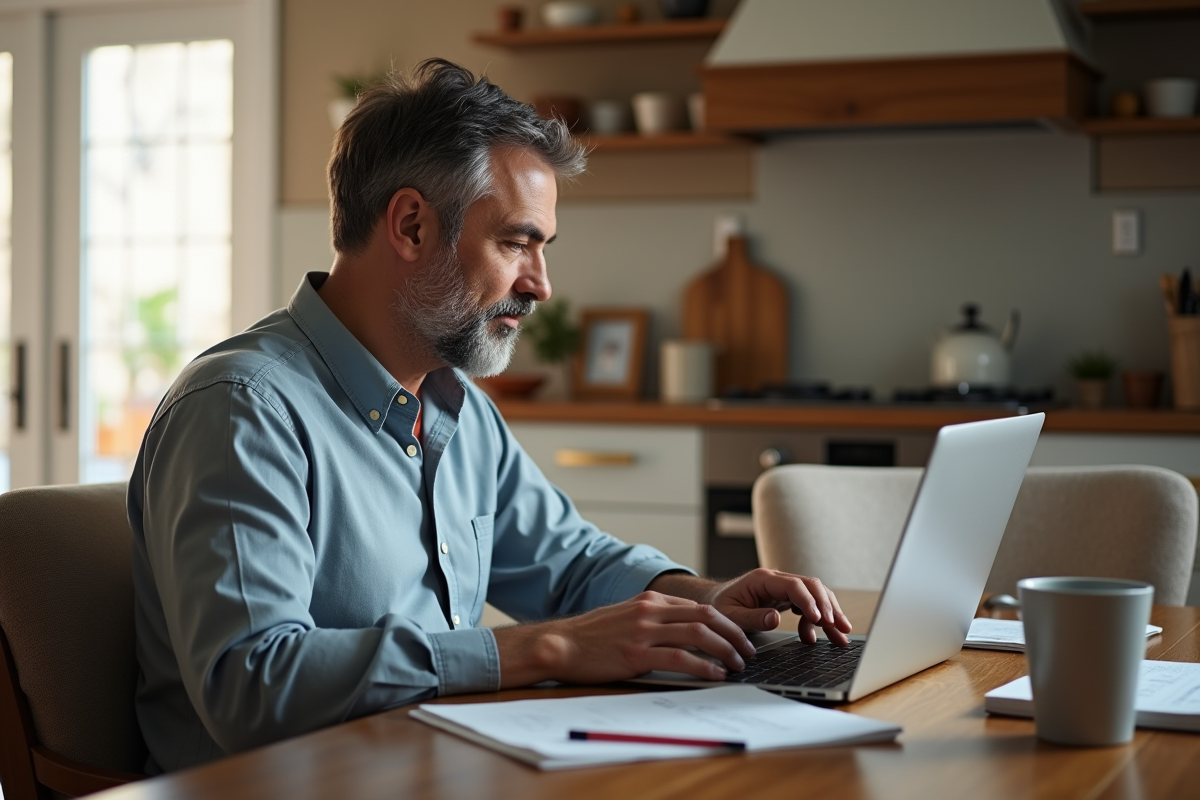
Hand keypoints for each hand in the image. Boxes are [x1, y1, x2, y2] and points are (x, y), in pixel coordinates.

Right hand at [493, 591, 756, 687]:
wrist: (561, 644)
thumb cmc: (592, 636)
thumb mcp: (626, 617)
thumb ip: (653, 620)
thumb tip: (683, 632)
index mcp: (650, 600)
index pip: (699, 606)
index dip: (725, 622)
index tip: (738, 636)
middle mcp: (650, 611)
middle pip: (706, 616)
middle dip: (733, 634)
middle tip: (747, 651)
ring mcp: (643, 631)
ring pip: (698, 634)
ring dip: (724, 650)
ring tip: (736, 665)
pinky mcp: (636, 653)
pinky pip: (679, 657)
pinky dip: (703, 666)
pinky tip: (715, 675)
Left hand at [706, 569, 852, 645]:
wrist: (713, 602)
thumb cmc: (719, 607)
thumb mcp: (729, 616)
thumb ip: (752, 618)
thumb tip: (775, 620)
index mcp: (762, 579)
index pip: (794, 586)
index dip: (810, 602)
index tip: (820, 620)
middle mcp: (776, 579)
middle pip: (811, 586)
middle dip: (828, 607)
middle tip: (840, 628)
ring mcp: (782, 587)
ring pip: (814, 595)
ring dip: (829, 613)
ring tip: (841, 634)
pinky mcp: (785, 598)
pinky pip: (808, 604)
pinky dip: (816, 620)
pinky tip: (816, 637)